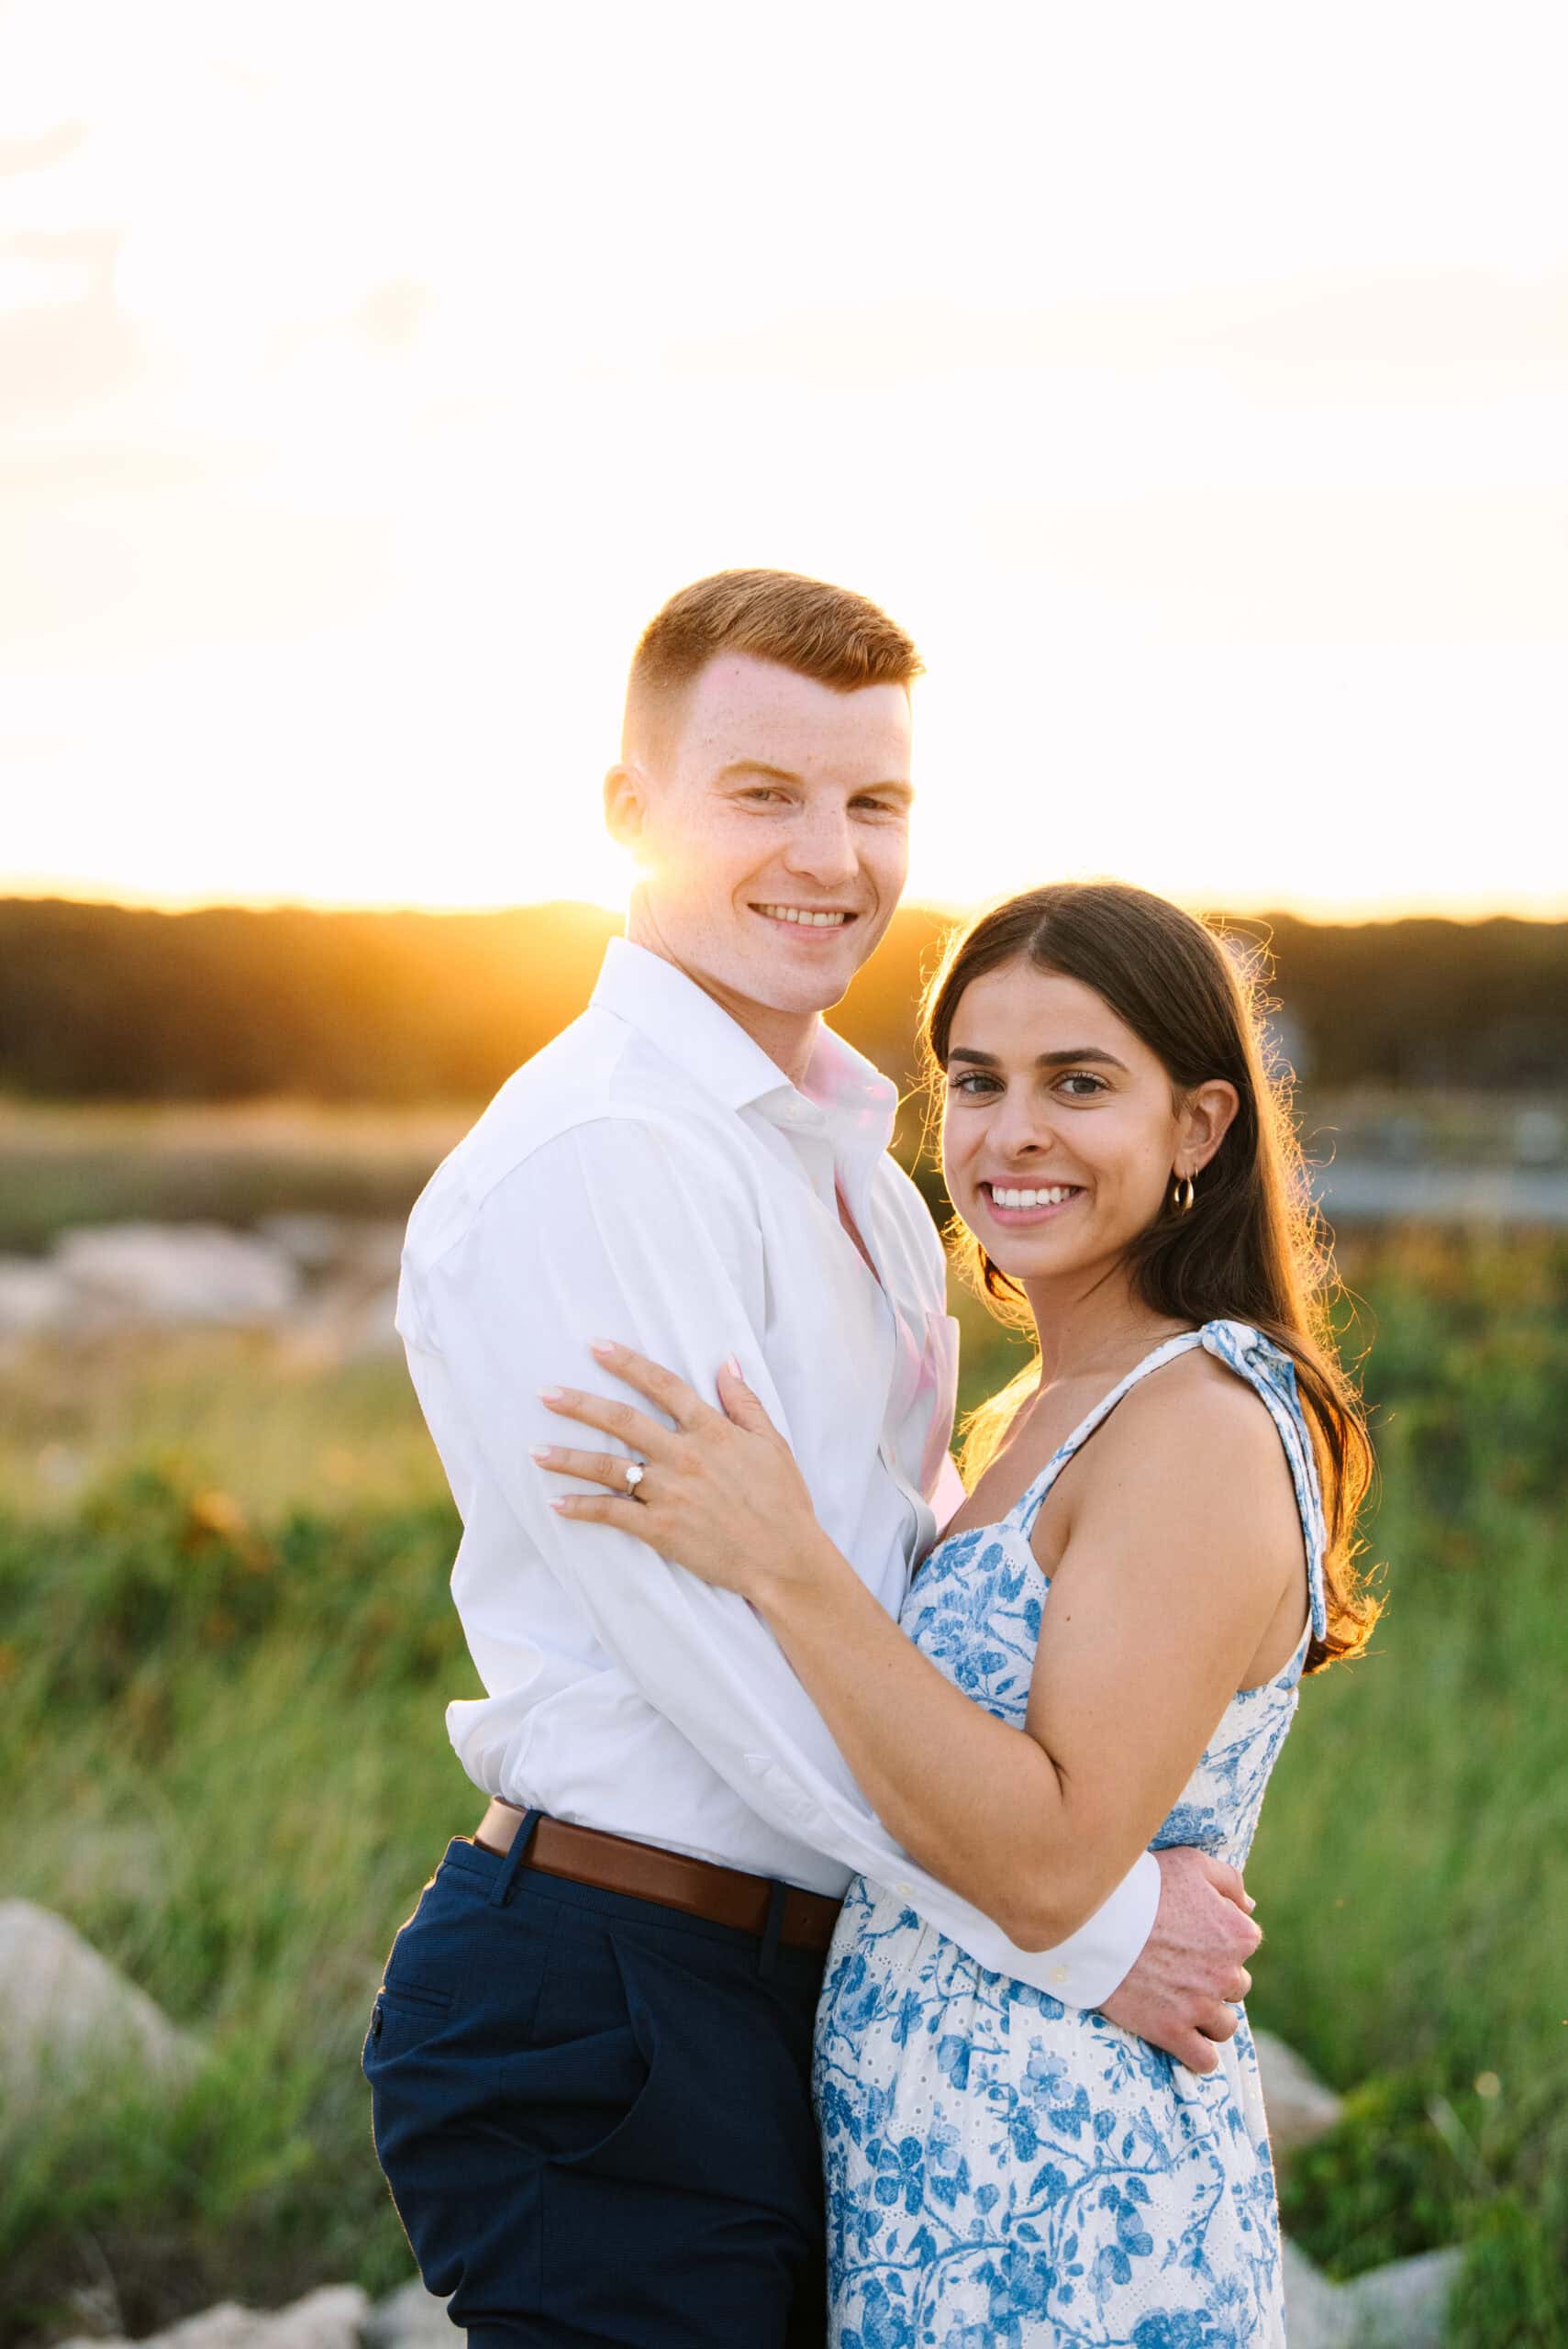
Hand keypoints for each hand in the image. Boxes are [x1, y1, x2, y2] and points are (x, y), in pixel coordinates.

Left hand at [536, 1341, 829, 1599]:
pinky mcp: (662, 1529)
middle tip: (545, 1393)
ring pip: (609, 1467)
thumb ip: (745, 1401)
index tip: (596, 1347)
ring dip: (568, 1457)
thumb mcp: (772, 1443)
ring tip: (535, 1451)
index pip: (663, 1386)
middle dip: (580, 1405)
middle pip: (623, 1421)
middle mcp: (686, 1456)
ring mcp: (671, 1493)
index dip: (628, 1363)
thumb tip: (726, 1361)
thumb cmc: (783, 1501)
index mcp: (712, 1431)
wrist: (785, 1559)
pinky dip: (583, 1508)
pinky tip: (557, 1503)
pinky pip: (613, 1514)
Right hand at [1097, 1847, 1260, 2072]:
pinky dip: (1198, 2054)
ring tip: (1180, 2001)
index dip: (1219, 1938)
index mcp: (1238, 1934)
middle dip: (1214, 1978)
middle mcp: (1227, 1974)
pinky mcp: (1172, 2032)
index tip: (1192, 1934)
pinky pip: (1204, 2060)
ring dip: (1208, 2017)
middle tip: (1180, 1965)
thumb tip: (1249, 1908)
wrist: (1096, 1918)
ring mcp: (1200, 2007)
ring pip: (1224, 2026)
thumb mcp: (1192, 1863)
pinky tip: (1183, 2037)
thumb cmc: (1144, 1885)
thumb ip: (1230, 1882)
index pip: (1246, 1943)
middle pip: (1236, 1986)